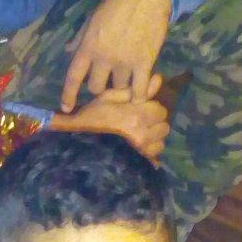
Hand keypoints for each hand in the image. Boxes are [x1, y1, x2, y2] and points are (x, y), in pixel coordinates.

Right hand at [51, 78, 168, 160]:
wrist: (77, 144)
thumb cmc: (90, 118)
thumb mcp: (107, 98)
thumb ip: (134, 90)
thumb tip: (158, 78)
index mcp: (137, 115)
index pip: (160, 110)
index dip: (151, 109)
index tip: (140, 110)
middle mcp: (144, 133)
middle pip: (164, 126)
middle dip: (154, 124)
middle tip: (140, 123)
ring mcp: (142, 151)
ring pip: (160, 142)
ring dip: (153, 139)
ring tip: (139, 137)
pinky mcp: (139, 162)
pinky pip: (154, 157)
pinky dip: (149, 152)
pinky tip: (138, 149)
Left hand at [61, 0, 172, 110]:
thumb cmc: (117, 3)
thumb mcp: (92, 18)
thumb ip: (80, 38)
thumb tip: (69, 50)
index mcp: (88, 47)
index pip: (73, 77)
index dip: (68, 95)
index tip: (67, 107)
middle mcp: (103, 59)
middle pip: (96, 88)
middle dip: (100, 86)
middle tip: (107, 80)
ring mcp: (124, 63)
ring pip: (118, 89)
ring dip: (121, 87)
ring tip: (127, 81)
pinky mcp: (144, 64)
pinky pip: (139, 90)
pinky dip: (139, 96)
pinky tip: (140, 96)